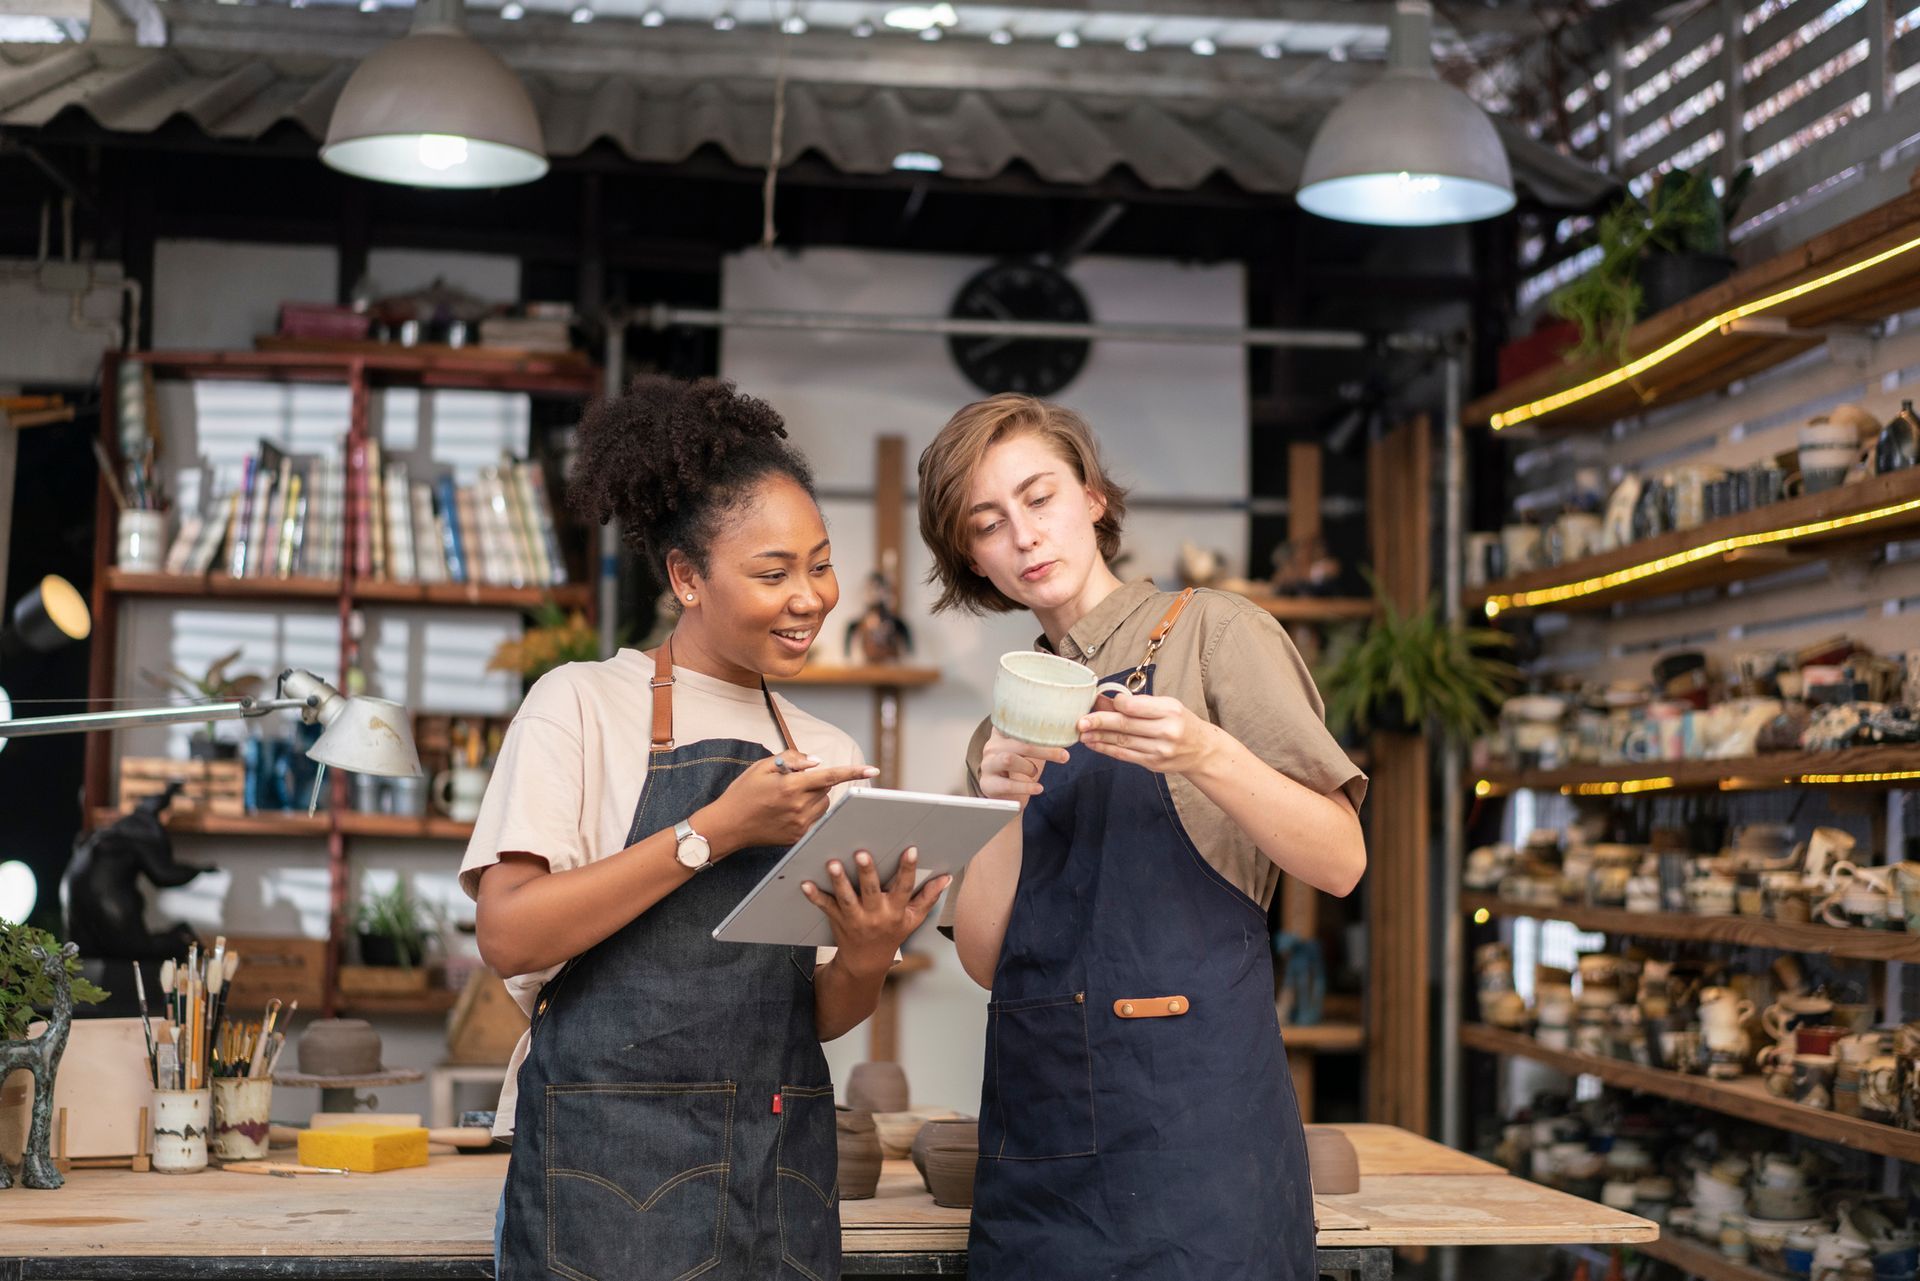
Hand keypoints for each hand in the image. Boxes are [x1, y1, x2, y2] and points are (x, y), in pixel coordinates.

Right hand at [700, 753, 877, 853]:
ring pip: (823, 804)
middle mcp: (798, 807)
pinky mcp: (798, 837)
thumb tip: (817, 762)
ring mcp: (799, 825)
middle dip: (816, 782)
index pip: (829, 776)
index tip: (873, 769)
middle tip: (793, 782)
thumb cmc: (743, 792)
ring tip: (788, 798)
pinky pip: (815, 819)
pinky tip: (786, 812)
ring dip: (815, 797)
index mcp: (790, 786)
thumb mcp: (762, 767)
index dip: (853, 772)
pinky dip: (808, 811)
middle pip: (826, 789)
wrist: (728, 825)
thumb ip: (792, 759)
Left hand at [802, 847, 950, 973]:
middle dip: (867, 872)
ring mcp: (855, 918)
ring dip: (839, 881)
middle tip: (861, 852)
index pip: (905, 888)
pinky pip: (825, 906)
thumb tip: (947, 877)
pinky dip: (815, 896)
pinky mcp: (838, 919)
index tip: (911, 849)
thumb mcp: (913, 919)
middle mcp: (876, 914)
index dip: (908, 869)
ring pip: (847, 898)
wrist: (866, 963)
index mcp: (896, 911)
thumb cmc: (892, 934)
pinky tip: (805, 883)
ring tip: (832, 864)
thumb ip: (928, 897)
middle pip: (871, 891)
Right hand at [977, 729, 1069, 810]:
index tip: (1053, 728)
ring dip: (1029, 767)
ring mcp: (988, 765)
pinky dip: (1026, 787)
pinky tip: (1038, 788)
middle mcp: (992, 747)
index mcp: (1001, 735)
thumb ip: (1039, 742)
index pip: (1016, 725)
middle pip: (1018, 743)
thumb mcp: (1027, 753)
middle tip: (1064, 756)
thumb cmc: (1016, 771)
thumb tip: (1066, 734)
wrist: (1002, 797)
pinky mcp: (988, 784)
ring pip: (1009, 759)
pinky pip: (1008, 784)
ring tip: (1035, 773)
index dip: (1033, 725)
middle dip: (1044, 750)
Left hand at [1077, 691, 1220, 775]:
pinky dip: (1107, 749)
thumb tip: (1105, 699)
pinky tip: (1094, 744)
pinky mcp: (1153, 764)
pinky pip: (1125, 755)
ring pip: (1122, 742)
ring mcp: (1159, 750)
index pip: (1136, 707)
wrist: (1202, 750)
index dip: (1116, 704)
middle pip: (1126, 726)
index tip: (1100, 701)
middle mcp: (1166, 731)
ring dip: (1099, 737)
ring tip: (1082, 732)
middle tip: (1081, 721)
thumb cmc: (1181, 722)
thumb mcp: (1167, 706)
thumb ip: (1138, 703)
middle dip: (1100, 723)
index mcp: (1170, 711)